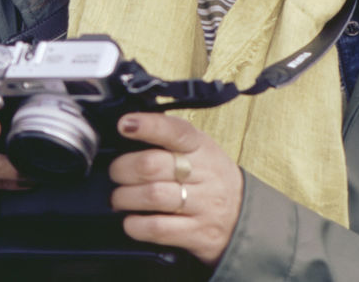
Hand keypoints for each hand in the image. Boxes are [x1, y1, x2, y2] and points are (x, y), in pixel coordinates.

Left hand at [108, 112, 243, 265]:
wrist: (243, 216)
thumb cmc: (210, 177)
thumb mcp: (199, 149)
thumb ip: (169, 138)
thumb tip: (128, 128)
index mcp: (201, 147)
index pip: (175, 130)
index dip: (148, 125)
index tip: (125, 124)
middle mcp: (203, 174)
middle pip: (152, 165)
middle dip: (123, 168)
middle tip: (116, 173)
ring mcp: (202, 205)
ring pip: (151, 196)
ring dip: (124, 197)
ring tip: (119, 198)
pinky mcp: (197, 234)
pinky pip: (157, 229)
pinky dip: (135, 225)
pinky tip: (131, 220)